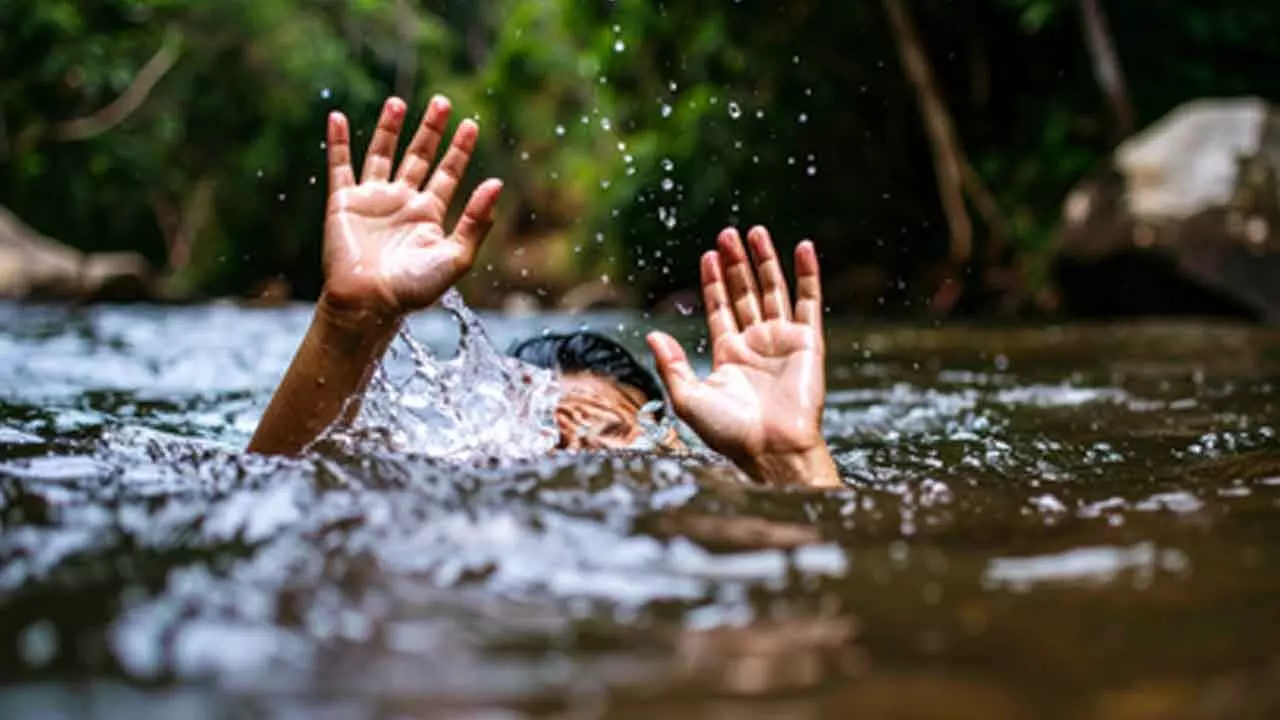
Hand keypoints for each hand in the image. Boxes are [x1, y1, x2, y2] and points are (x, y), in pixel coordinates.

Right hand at [321, 95, 502, 319]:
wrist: (369, 303)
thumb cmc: (413, 289)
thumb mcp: (455, 257)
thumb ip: (475, 221)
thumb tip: (496, 183)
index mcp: (429, 215)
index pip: (448, 173)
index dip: (459, 150)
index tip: (471, 124)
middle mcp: (402, 203)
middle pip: (419, 156)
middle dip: (431, 130)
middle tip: (443, 102)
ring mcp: (373, 201)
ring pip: (382, 154)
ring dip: (390, 128)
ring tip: (398, 101)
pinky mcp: (344, 203)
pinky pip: (340, 166)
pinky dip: (338, 141)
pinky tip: (338, 117)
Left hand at [647, 227, 839, 487]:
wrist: (772, 449)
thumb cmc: (729, 433)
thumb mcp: (688, 399)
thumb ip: (672, 366)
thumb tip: (654, 334)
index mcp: (728, 356)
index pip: (720, 309)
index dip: (714, 283)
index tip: (708, 256)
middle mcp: (755, 345)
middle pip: (744, 293)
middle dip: (736, 264)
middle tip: (727, 233)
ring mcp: (782, 341)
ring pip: (773, 291)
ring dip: (765, 261)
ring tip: (755, 232)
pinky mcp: (808, 342)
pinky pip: (809, 301)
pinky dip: (808, 274)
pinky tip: (803, 248)